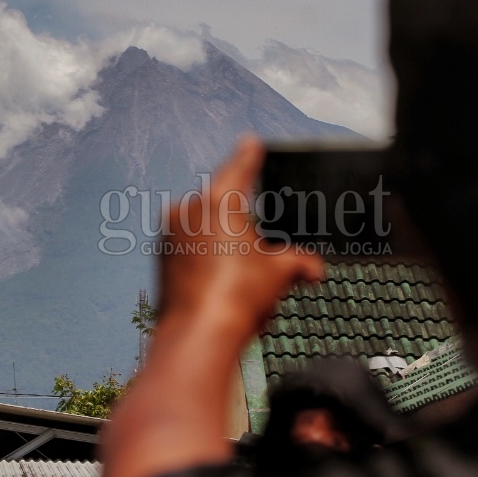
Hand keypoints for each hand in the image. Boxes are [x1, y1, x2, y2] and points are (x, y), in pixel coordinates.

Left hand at [156, 135, 324, 344]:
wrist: (197, 335)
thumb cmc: (238, 297)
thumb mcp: (279, 274)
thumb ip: (299, 262)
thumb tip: (315, 269)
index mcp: (218, 201)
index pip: (239, 167)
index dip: (250, 155)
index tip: (251, 141)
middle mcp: (189, 210)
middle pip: (223, 203)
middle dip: (242, 221)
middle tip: (259, 245)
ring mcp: (170, 233)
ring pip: (205, 227)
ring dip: (224, 241)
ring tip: (242, 274)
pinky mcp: (161, 257)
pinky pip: (190, 245)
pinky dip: (207, 256)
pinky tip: (222, 282)